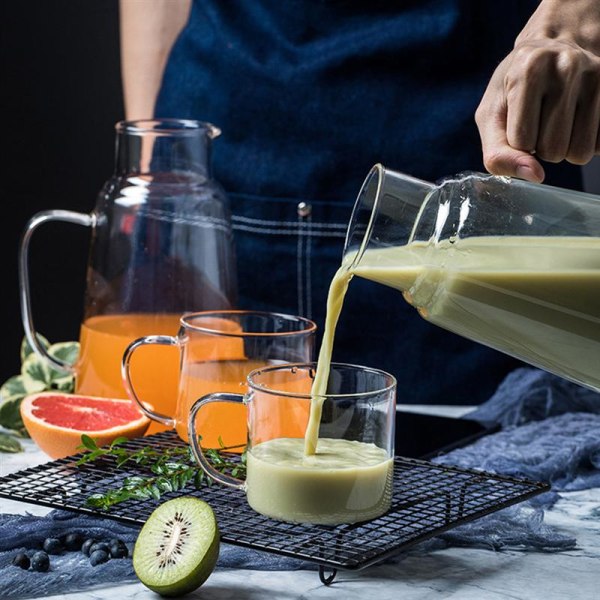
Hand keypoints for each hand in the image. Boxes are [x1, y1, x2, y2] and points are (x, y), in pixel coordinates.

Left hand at [475, 0, 599, 182]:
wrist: (557, 44)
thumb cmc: (515, 87)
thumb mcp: (492, 115)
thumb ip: (498, 153)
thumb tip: (535, 176)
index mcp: (529, 70)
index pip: (522, 142)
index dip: (519, 141)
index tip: (520, 119)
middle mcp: (568, 67)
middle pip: (553, 150)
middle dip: (543, 147)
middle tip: (542, 119)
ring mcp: (599, 75)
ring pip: (581, 152)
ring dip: (566, 148)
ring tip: (561, 120)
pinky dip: (588, 142)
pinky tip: (580, 118)